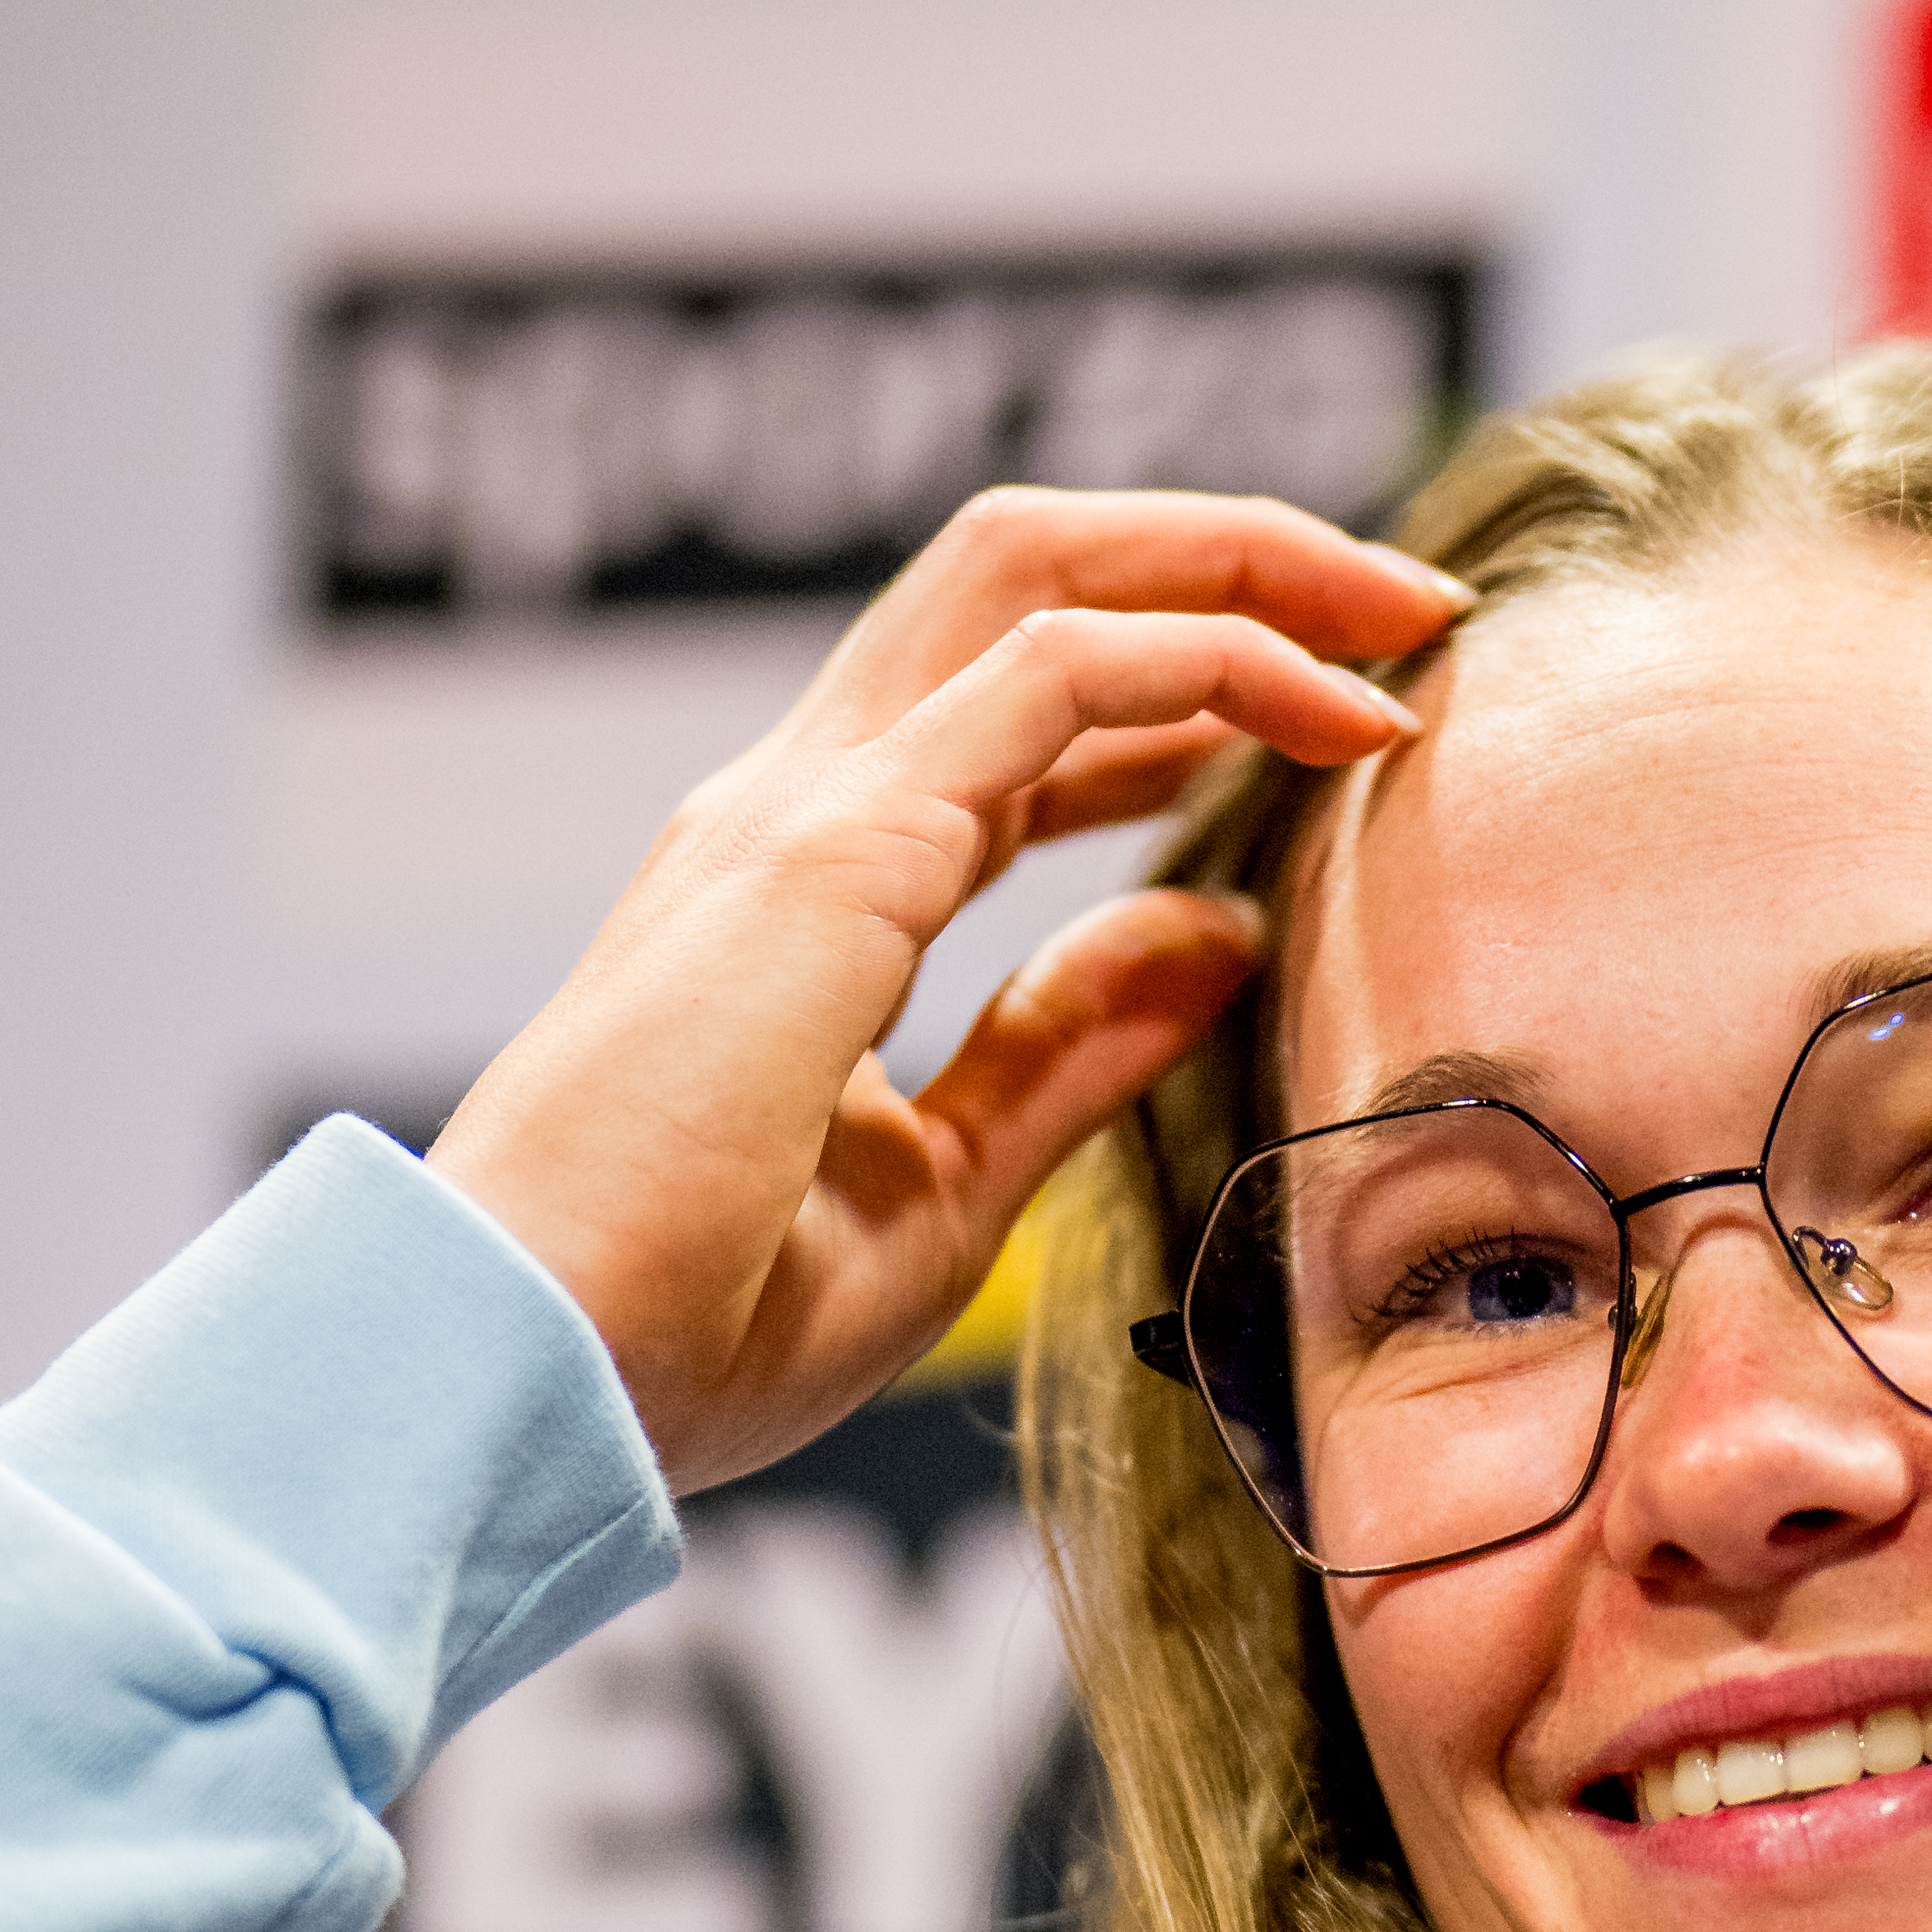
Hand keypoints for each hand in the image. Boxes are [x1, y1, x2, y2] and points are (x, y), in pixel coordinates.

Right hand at [426, 482, 1449, 1492]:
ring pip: (1039, 572)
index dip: (1188, 681)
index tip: (1350, 720)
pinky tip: (1332, 711)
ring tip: (1405, 625)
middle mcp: (799, 804)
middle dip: (1230, 553)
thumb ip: (1068, 1051)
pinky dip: (1212, 661)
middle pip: (1025, 573)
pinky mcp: (833, 849)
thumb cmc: (687, 1329)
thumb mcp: (942, 1191)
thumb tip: (1221, 930)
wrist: (523, 1378)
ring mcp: (804, 808)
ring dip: (1242, 568)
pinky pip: (1055, 675)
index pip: (1015, 704)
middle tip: (1408, 616)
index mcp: (808, 880)